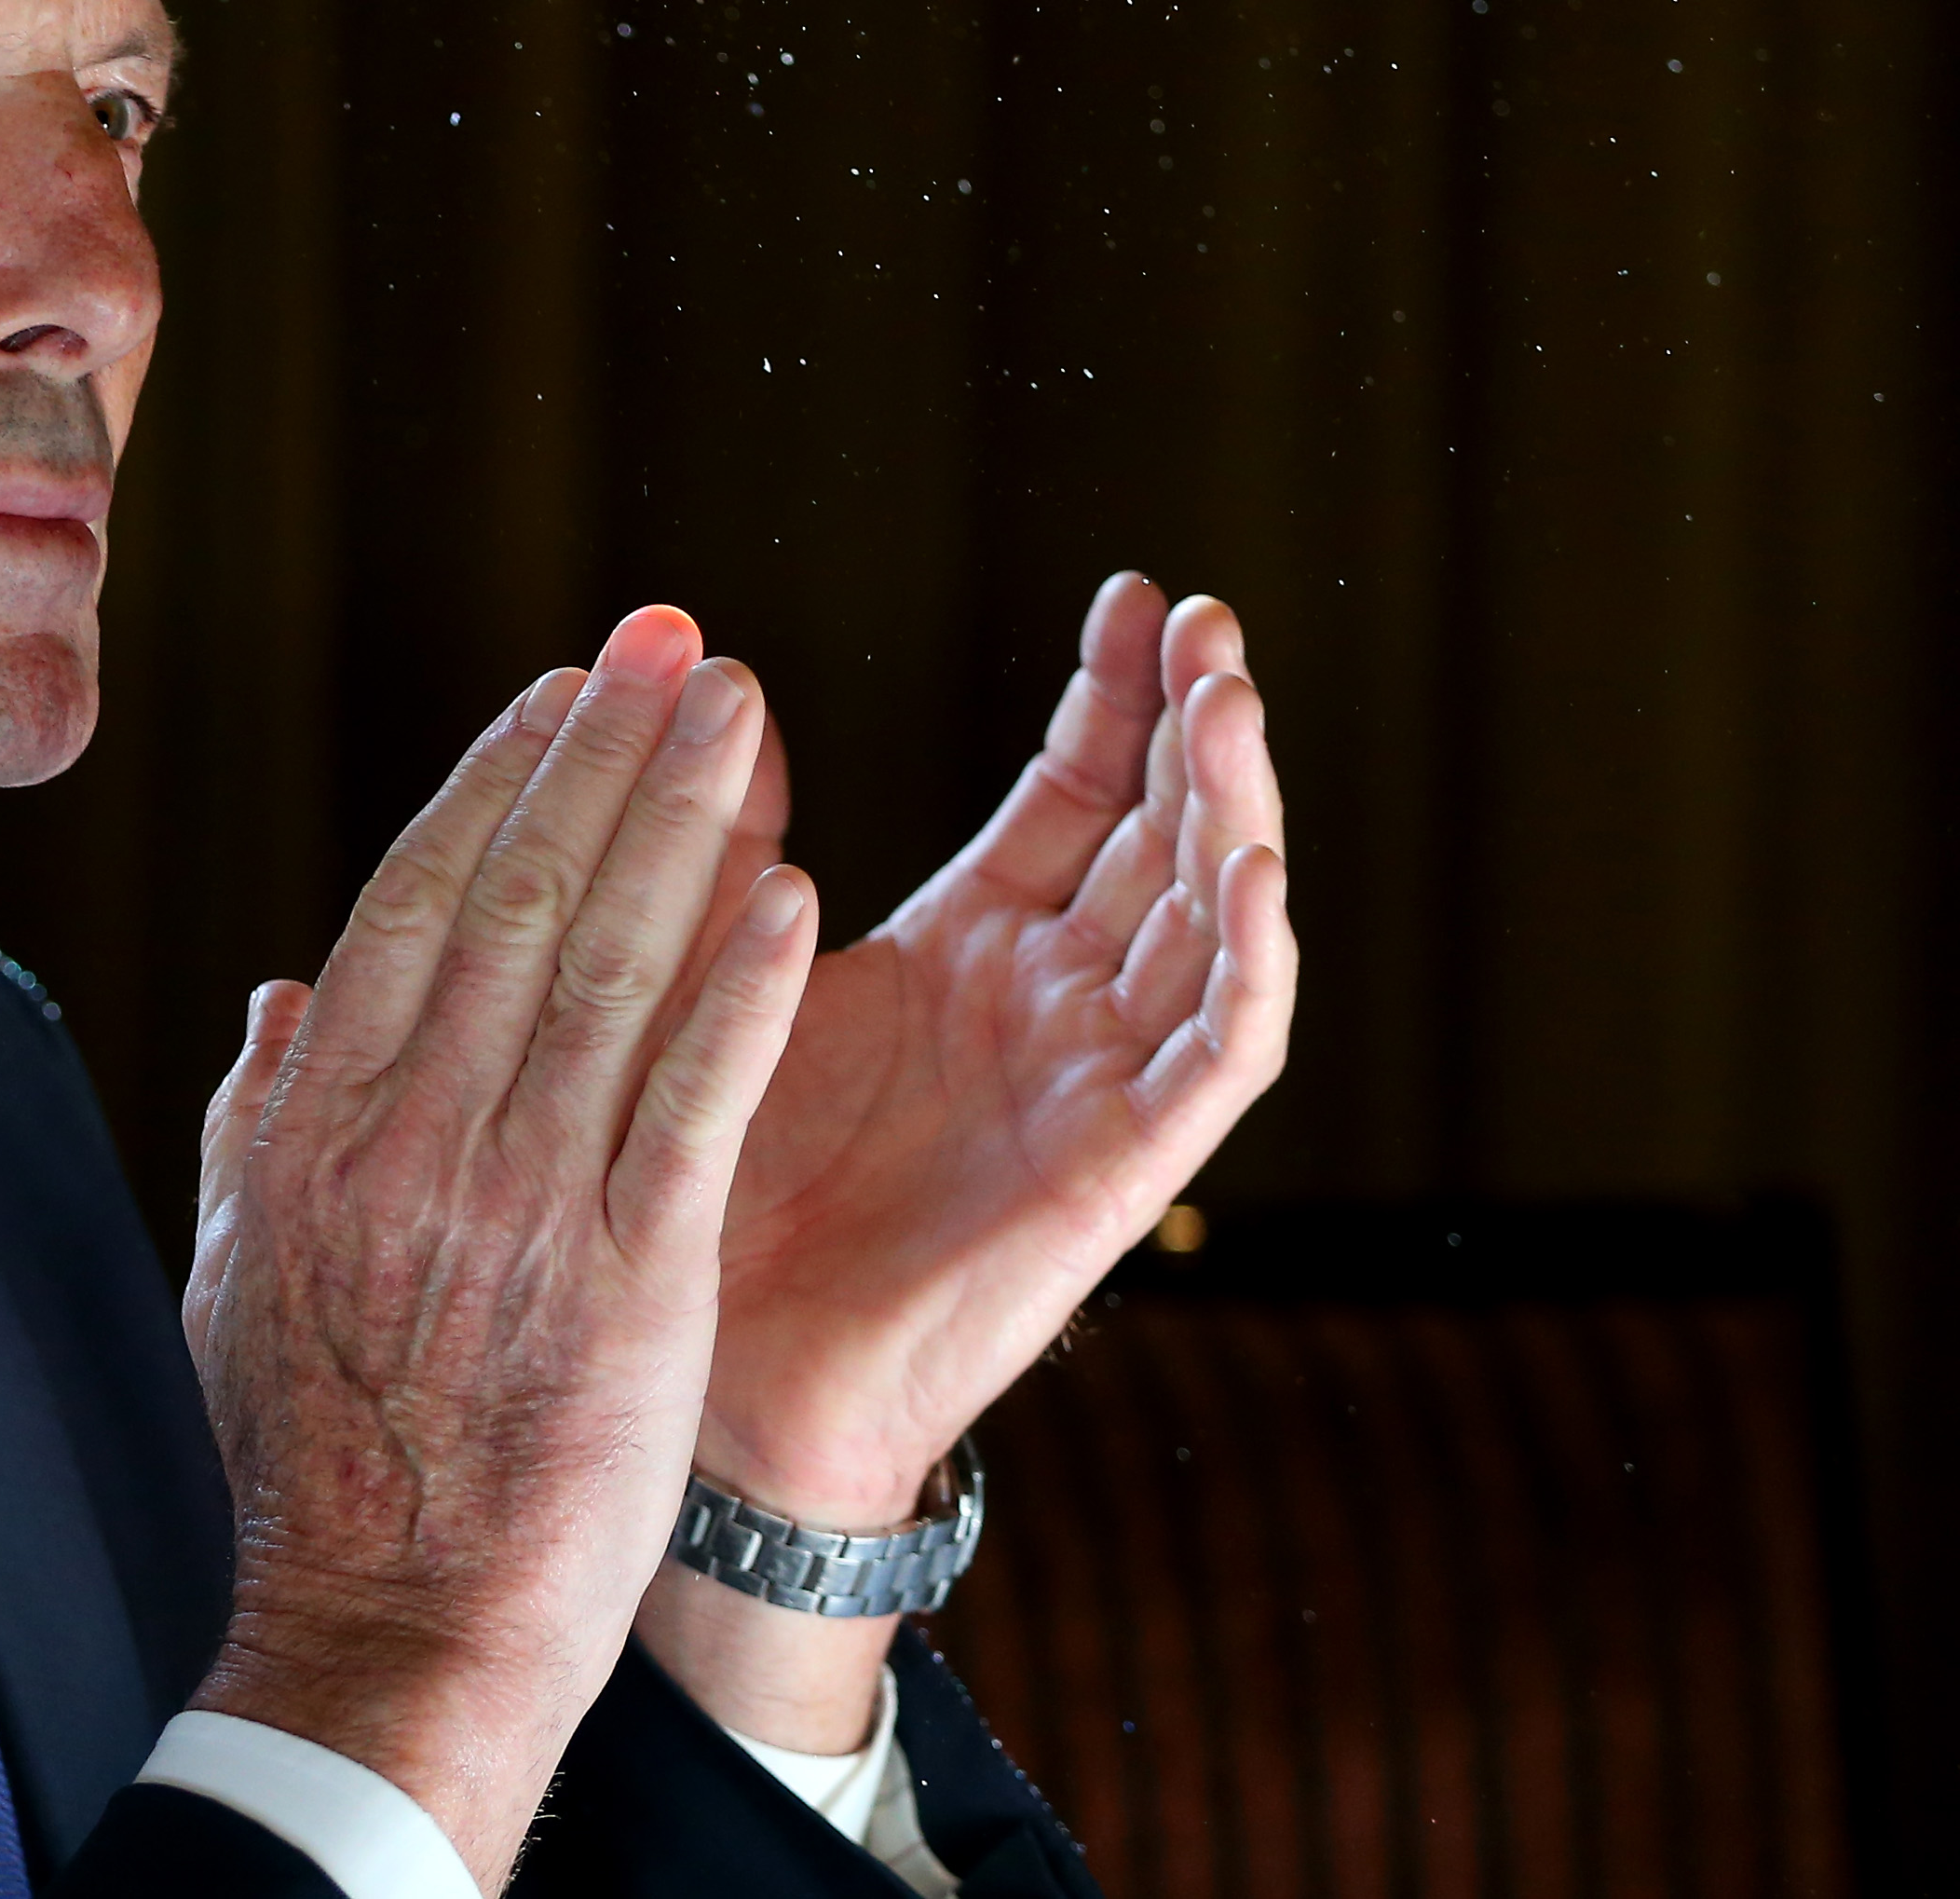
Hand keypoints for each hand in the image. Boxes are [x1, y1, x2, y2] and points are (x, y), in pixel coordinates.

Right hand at [183, 608, 820, 1886]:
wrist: (387, 1633)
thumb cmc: (317, 1463)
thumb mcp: (236, 1274)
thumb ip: (257, 1120)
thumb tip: (276, 997)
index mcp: (317, 1123)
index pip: (413, 902)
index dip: (497, 780)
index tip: (562, 692)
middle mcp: (413, 1136)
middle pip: (517, 896)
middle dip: (602, 752)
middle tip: (671, 643)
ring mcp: (521, 1200)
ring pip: (609, 967)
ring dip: (683, 822)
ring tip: (744, 714)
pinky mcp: (627, 1276)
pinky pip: (691, 1101)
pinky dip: (740, 988)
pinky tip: (793, 892)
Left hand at [706, 575, 1293, 1520]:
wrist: (720, 1368)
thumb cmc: (714, 1180)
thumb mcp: (723, 975)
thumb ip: (735, 844)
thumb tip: (731, 684)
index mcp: (972, 953)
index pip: (1079, 796)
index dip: (1115, 698)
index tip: (1133, 592)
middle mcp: (1056, 1006)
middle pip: (1165, 837)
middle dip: (1195, 725)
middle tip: (1206, 617)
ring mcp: (1097, 1081)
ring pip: (1210, 922)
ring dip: (1232, 810)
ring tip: (1227, 700)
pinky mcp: (1120, 1166)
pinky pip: (1217, 1054)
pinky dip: (1246, 960)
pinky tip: (1243, 866)